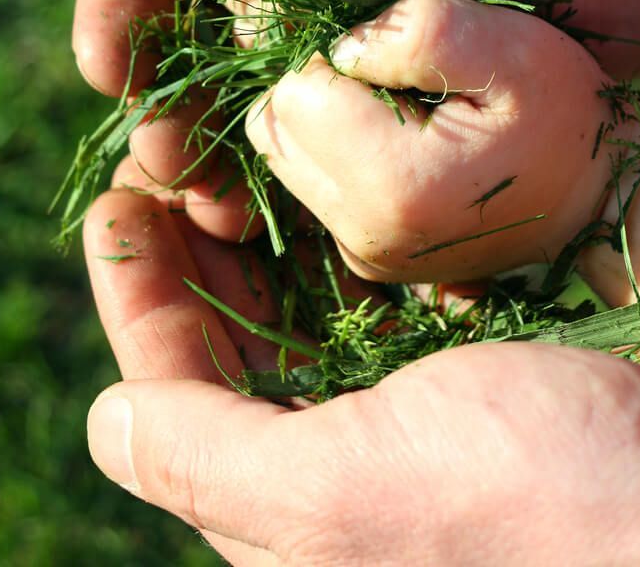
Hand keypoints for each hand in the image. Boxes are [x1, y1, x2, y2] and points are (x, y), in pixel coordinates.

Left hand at [84, 183, 639, 565]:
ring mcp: (422, 368)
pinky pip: (387, 247)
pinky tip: (323, 143)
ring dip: (267, 208)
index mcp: (310, 499)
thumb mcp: (345, 497)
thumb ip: (213, 463)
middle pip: (247, 321)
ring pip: (312, 274)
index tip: (117, 210)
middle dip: (199, 240)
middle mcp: (358, 435)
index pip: (186, 392)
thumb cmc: (532, 503)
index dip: (142, 299)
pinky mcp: (480, 314)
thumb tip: (107, 421)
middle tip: (168, 153)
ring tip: (230, 135)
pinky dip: (348, 195)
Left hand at [245, 0, 613, 283]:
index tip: (393, 54)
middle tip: (390, 77)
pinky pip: (311, 180)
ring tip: (395, 107)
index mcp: (392, 185)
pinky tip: (394, 138)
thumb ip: (421, 33)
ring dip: (323, 116)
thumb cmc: (562, 121)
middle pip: (275, 125)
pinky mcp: (365, 253)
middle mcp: (363, 233)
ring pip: (284, 152)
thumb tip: (340, 45)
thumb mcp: (512, 52)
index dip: (334, 52)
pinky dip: (337, 149)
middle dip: (317, 85)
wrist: (595, 204)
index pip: (294, 91)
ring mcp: (362, 251)